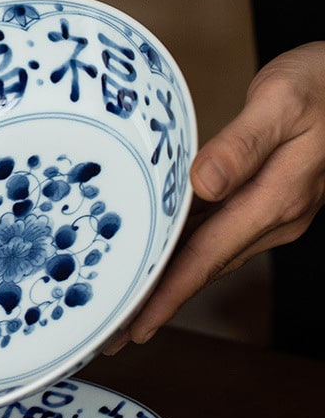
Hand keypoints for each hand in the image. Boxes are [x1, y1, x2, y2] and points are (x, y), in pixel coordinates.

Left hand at [105, 41, 324, 352]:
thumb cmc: (324, 82)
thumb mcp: (283, 100)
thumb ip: (243, 143)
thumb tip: (203, 182)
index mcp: (274, 199)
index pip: (207, 257)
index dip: (170, 295)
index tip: (137, 327)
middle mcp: (272, 217)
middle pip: (201, 267)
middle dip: (157, 303)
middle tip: (113, 335)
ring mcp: (269, 213)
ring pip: (207, 256)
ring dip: (167, 283)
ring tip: (125, 306)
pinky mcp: (264, 202)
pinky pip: (215, 236)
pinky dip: (182, 253)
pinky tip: (154, 258)